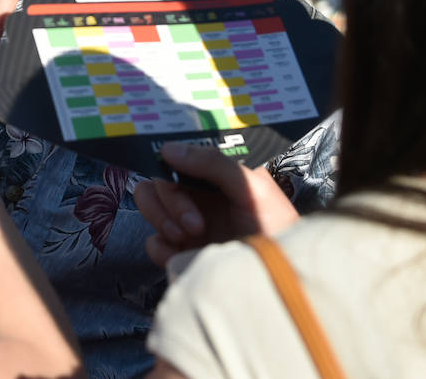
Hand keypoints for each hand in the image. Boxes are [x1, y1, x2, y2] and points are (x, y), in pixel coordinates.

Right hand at [133, 142, 299, 267]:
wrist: (277, 276)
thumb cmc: (273, 226)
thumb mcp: (250, 187)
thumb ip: (212, 163)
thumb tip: (168, 149)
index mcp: (212, 175)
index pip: (175, 159)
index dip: (167, 165)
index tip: (174, 178)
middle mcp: (195, 196)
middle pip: (156, 184)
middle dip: (170, 202)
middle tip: (194, 223)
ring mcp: (186, 223)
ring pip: (149, 208)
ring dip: (161, 220)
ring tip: (186, 236)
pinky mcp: (181, 250)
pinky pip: (153, 243)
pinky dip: (160, 248)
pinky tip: (180, 254)